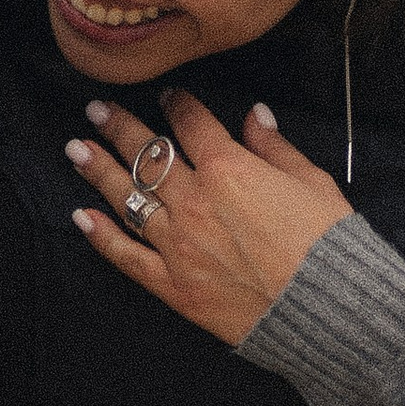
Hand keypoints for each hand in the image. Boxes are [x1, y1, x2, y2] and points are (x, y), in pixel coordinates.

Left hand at [66, 91, 350, 346]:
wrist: (328, 308)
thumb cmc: (328, 243)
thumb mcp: (311, 181)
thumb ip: (274, 146)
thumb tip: (254, 115)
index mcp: (229, 168)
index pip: (191, 124)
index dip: (177, 104)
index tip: (168, 97)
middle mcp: (194, 200)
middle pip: (147, 154)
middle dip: (119, 127)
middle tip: (97, 110)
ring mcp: (179, 243)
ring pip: (128, 198)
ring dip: (98, 170)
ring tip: (76, 149)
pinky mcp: (174, 284)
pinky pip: (128, 256)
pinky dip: (102, 236)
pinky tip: (82, 217)